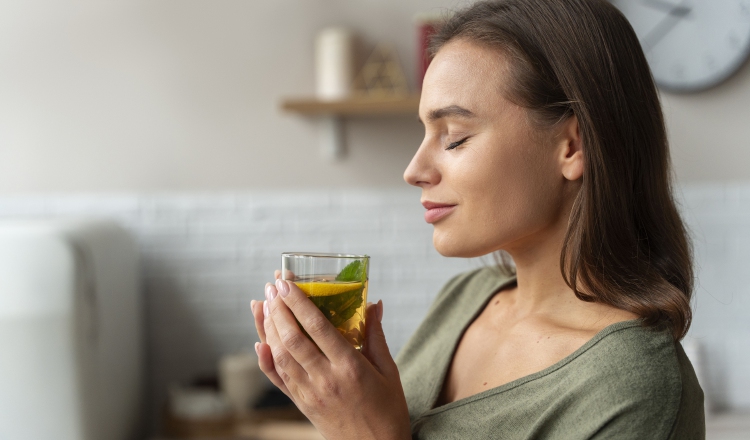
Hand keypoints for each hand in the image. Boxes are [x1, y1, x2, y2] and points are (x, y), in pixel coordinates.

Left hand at [252, 278, 410, 439]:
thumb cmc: (388, 410)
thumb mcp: (389, 371)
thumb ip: (376, 335)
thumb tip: (375, 304)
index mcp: (350, 367)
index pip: (318, 328)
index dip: (299, 303)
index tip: (287, 283)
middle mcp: (326, 379)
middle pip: (294, 339)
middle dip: (279, 309)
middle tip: (271, 286)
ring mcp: (310, 393)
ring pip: (281, 356)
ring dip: (268, 328)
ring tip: (263, 304)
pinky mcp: (302, 405)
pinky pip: (278, 380)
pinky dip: (265, 360)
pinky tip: (259, 342)